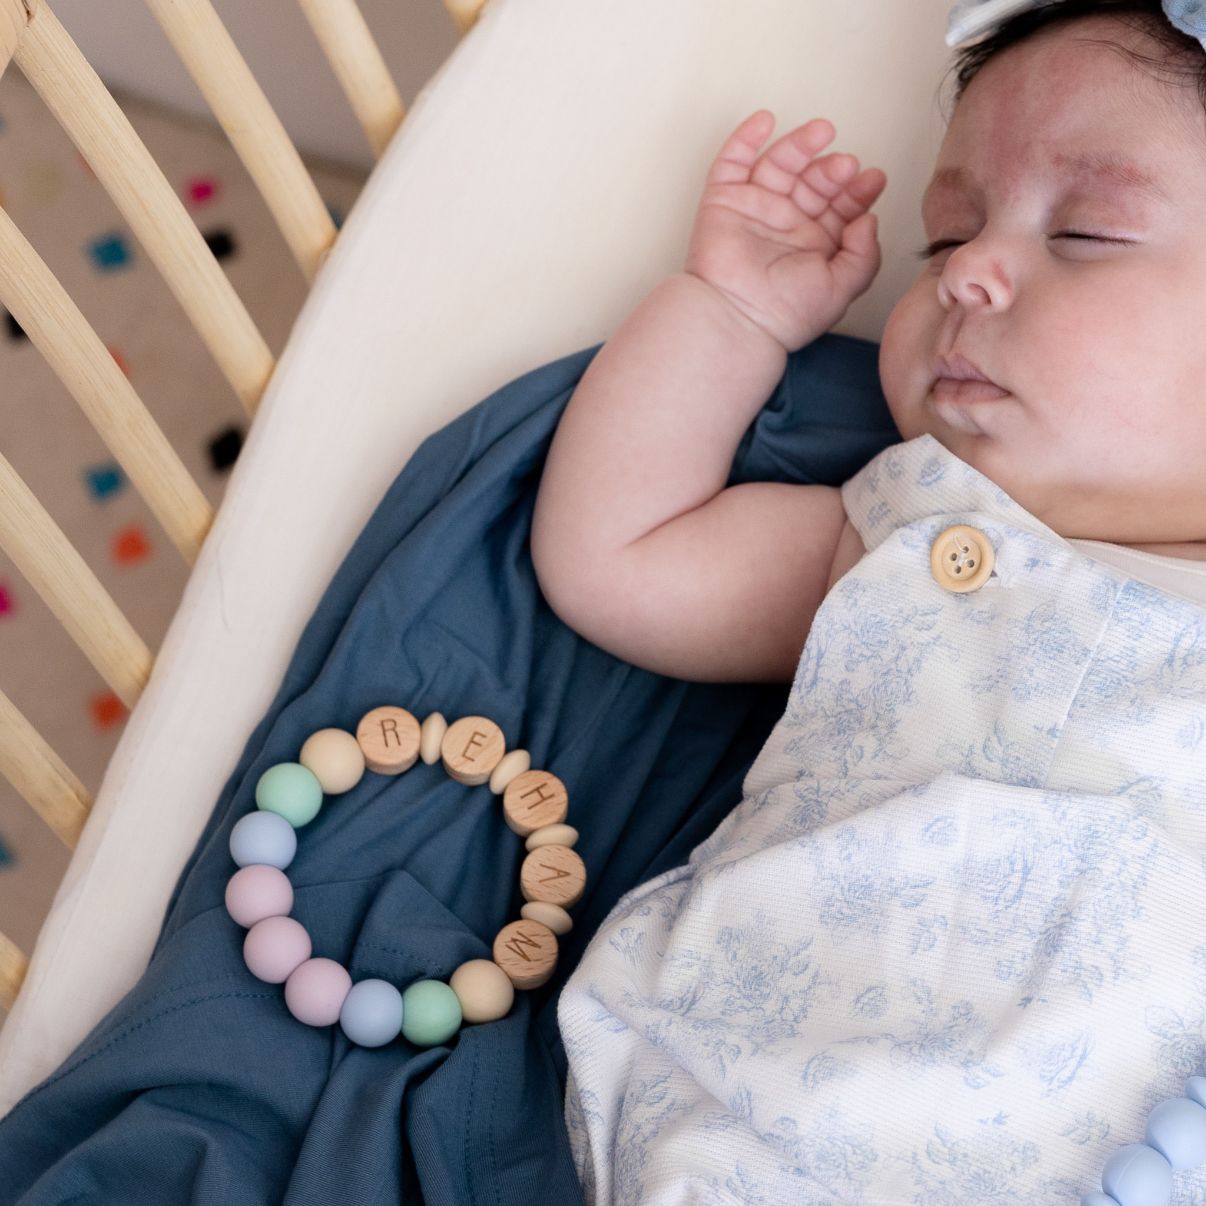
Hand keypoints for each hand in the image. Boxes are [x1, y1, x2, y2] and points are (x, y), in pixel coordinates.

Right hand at [684, 111, 887, 352]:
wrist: (738, 318)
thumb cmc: (786, 313)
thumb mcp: (843, 287)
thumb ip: (865, 254)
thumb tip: (868, 219)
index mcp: (814, 245)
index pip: (841, 206)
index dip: (858, 190)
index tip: (873, 179)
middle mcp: (785, 224)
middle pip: (813, 181)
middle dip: (831, 170)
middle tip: (845, 166)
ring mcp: (754, 209)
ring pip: (780, 164)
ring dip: (800, 144)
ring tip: (822, 131)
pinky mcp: (723, 202)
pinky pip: (732, 162)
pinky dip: (746, 138)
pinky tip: (766, 120)